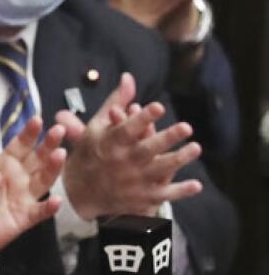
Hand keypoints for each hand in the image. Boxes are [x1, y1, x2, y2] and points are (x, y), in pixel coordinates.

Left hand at [0, 118, 65, 274]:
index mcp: (5, 165)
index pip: (20, 145)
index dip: (29, 133)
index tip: (37, 119)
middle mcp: (19, 179)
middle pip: (37, 159)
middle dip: (47, 144)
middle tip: (58, 130)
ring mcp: (24, 198)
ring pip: (42, 180)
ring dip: (53, 168)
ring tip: (61, 154)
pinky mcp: (23, 217)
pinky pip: (38, 212)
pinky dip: (48, 207)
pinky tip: (56, 201)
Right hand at [56, 73, 202, 220]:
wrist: (78, 191)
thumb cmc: (91, 151)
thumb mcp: (97, 125)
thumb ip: (117, 102)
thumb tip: (129, 77)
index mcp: (110, 142)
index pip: (128, 128)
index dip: (143, 117)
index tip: (158, 107)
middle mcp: (122, 161)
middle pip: (147, 149)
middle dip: (167, 138)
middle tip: (186, 127)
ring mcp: (132, 181)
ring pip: (159, 170)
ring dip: (178, 159)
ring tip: (195, 147)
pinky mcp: (140, 197)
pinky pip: (162, 194)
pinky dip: (179, 191)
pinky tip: (196, 184)